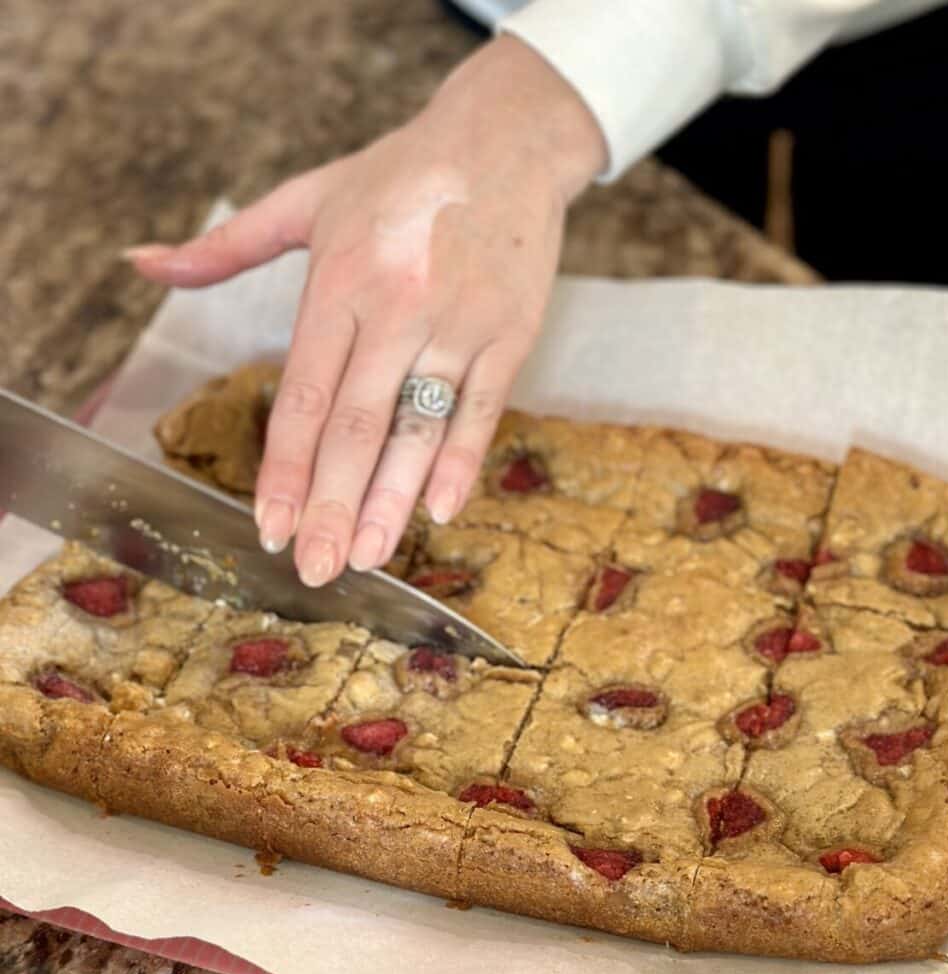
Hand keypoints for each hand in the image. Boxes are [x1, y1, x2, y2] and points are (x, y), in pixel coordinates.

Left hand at [126, 36, 605, 585]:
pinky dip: (461, 462)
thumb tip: (144, 265)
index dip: (283, 467)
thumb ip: (227, 246)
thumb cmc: (400, 176)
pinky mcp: (510, 333)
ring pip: (419, 428)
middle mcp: (397, 306)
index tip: (267, 524)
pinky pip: (482, 409)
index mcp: (341, 280)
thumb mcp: (307, 198)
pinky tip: (439, 510)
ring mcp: (458, 323)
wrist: (504, 138)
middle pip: (357, 426)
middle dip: (332, 505)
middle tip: (314, 568)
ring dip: (392, 500)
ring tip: (369, 557)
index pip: (305, 395)